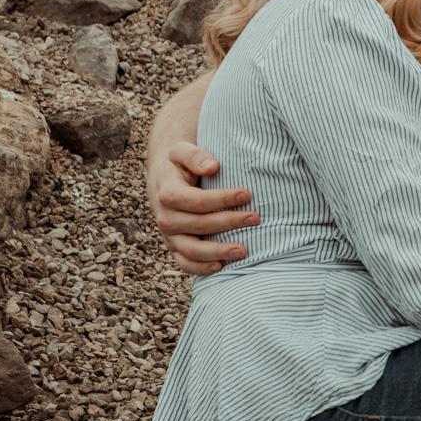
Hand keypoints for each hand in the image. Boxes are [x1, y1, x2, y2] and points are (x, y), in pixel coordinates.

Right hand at [149, 142, 258, 275]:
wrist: (164, 183)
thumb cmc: (180, 166)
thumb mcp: (181, 151)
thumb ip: (195, 156)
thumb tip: (212, 167)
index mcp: (168, 193)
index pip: (198, 201)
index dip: (223, 199)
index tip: (247, 194)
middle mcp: (166, 218)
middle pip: (200, 225)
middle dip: (230, 222)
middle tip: (256, 218)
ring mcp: (169, 236)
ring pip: (193, 250)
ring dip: (219, 252)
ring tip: (244, 251)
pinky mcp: (175, 249)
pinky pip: (186, 264)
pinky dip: (202, 269)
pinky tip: (222, 266)